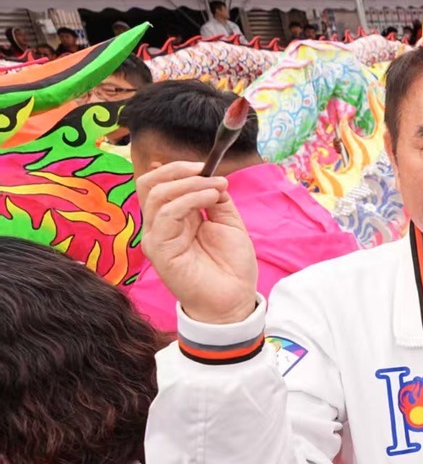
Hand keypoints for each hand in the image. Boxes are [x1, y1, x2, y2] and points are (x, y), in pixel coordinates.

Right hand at [137, 161, 257, 325]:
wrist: (233, 299)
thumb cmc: (230, 265)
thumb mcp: (227, 222)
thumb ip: (215, 198)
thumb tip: (211, 176)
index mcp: (174, 218)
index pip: (159, 184)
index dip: (176, 169)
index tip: (205, 164)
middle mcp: (160, 226)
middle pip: (149, 185)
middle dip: (177, 170)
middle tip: (205, 169)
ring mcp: (156, 238)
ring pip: (156, 196)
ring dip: (188, 184)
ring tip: (215, 187)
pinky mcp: (158, 250)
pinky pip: (165, 215)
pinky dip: (188, 199)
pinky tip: (210, 198)